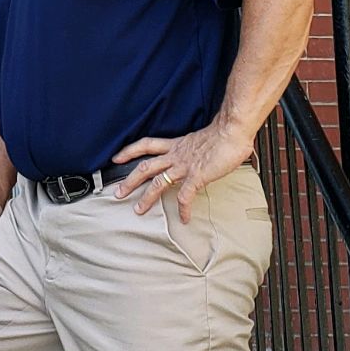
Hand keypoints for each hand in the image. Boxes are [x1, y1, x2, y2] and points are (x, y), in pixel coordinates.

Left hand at [112, 116, 255, 218]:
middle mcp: (176, 155)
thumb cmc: (223, 134)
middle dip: (130, 180)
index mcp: (176, 145)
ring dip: (146, 198)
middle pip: (146, 167)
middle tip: (118, 192)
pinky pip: (185, 196)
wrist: (233, 131)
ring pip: (158, 183)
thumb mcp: (202, 140)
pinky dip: (183, 209)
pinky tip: (184, 219)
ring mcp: (185, 166)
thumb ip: (196, 149)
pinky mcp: (197, 176)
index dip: (130, 151)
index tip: (117, 157)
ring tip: (138, 210)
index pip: (147, 145)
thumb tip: (200, 155)